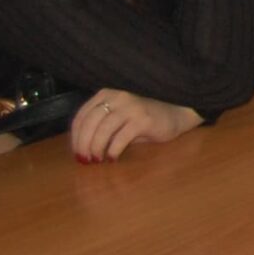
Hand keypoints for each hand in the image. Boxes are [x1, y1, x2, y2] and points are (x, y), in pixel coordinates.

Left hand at [70, 90, 199, 161]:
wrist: (177, 114)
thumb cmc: (145, 118)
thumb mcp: (119, 118)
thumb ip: (100, 125)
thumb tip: (80, 147)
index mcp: (107, 94)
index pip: (82, 116)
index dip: (75, 137)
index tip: (76, 152)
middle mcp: (118, 97)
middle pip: (89, 123)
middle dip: (83, 145)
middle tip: (84, 160)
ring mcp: (132, 107)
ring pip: (103, 130)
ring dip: (96, 148)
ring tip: (97, 160)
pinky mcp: (144, 119)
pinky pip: (121, 138)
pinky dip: (113, 150)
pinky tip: (113, 158)